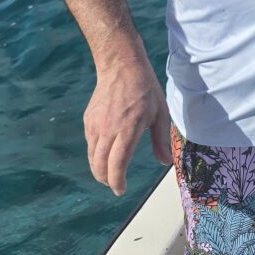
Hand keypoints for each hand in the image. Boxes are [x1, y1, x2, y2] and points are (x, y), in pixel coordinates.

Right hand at [84, 56, 172, 194]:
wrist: (121, 65)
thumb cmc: (145, 88)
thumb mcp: (160, 112)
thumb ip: (161, 140)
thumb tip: (166, 162)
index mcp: (127, 128)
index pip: (117, 164)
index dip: (117, 182)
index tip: (121, 190)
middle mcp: (108, 129)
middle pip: (99, 165)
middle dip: (106, 180)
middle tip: (115, 185)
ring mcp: (95, 124)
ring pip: (92, 156)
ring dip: (99, 169)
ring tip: (110, 173)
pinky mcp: (88, 119)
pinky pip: (90, 143)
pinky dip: (95, 154)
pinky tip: (105, 153)